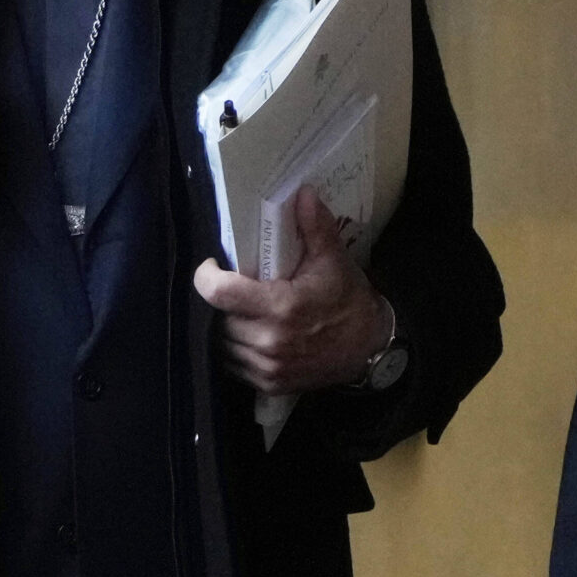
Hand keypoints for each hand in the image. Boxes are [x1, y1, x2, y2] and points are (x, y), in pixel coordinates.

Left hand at [192, 186, 392, 395]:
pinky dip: (237, 348)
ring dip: (227, 324)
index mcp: (280, 307)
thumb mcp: (334, 260)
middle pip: (218, 316)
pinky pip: (233, 364)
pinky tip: (253, 333)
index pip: (219, 292)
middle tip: (238, 287)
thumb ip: (315, 226)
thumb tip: (303, 193)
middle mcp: (268, 341)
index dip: (206, 276)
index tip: (213, 265)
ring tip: (244, 310)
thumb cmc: (349, 302)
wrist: (370, 349)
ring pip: (222, 342)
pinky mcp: (268, 384)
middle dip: (224, 299)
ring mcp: (267, 367)